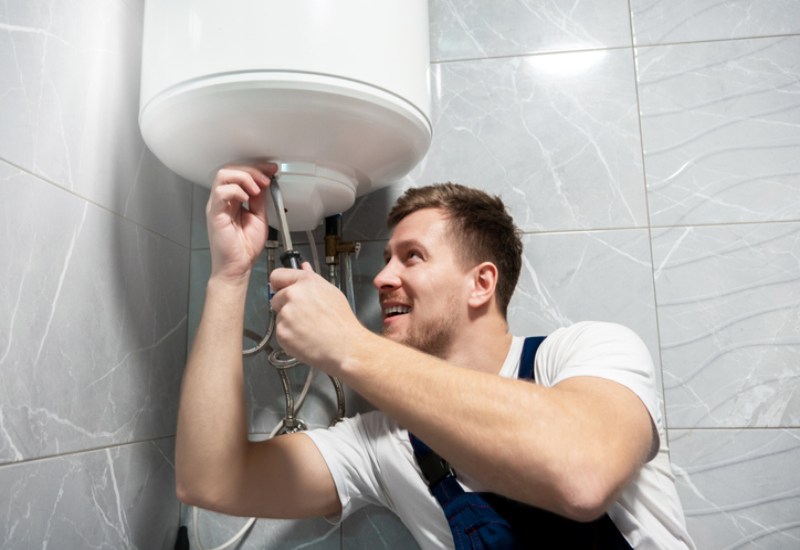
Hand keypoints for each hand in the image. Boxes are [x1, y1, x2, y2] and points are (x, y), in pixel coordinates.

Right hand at [206, 164, 276, 282]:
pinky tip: (247, 198)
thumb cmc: (245, 247)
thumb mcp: (259, 216)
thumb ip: (259, 199)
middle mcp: (223, 200)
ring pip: (223, 175)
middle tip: (266, 179)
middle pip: (230, 169)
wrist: (238, 267)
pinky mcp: (215, 214)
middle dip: (252, 170)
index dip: (256, 168)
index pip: (239, 173)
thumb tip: (264, 183)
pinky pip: (221, 192)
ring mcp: (217, 206)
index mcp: (232, 199)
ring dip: (244, 177)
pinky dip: (236, 190)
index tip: (271, 170)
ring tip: (256, 188)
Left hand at [270, 264, 366, 374]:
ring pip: (279, 317)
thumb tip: (304, 267)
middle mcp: (292, 295)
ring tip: (309, 329)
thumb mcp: (331, 292)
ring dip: (289, 323)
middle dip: (285, 307)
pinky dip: (289, 338)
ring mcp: (285, 314)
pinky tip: (305, 338)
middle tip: (304, 316)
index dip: (279, 285)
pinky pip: (281, 333)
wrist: (345, 346)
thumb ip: (312, 278)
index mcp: (305, 282)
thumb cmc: (341, 321)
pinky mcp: (281, 333)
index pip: (277, 275)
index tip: (281, 290)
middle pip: (276, 298)